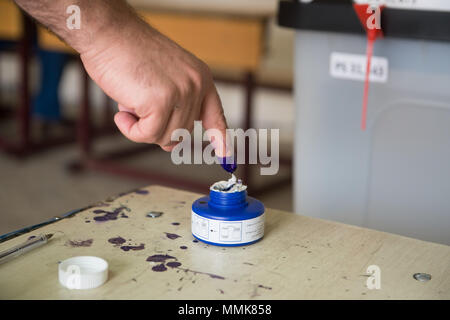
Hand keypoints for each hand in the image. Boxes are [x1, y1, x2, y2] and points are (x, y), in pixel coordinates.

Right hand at [80, 17, 227, 152]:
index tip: (225, 154)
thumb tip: (171, 141)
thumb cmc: (129, 53)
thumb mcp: (165, 76)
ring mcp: (180, 93)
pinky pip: (147, 135)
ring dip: (141, 127)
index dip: (220, 137)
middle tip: (138, 108)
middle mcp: (196, 85)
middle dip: (157, 128)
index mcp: (200, 77)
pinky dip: (130, 129)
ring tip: (129, 101)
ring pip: (164, 137)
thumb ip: (174, 103)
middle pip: (182, 133)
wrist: (109, 33)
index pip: (215, 114)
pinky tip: (122, 112)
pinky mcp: (160, 102)